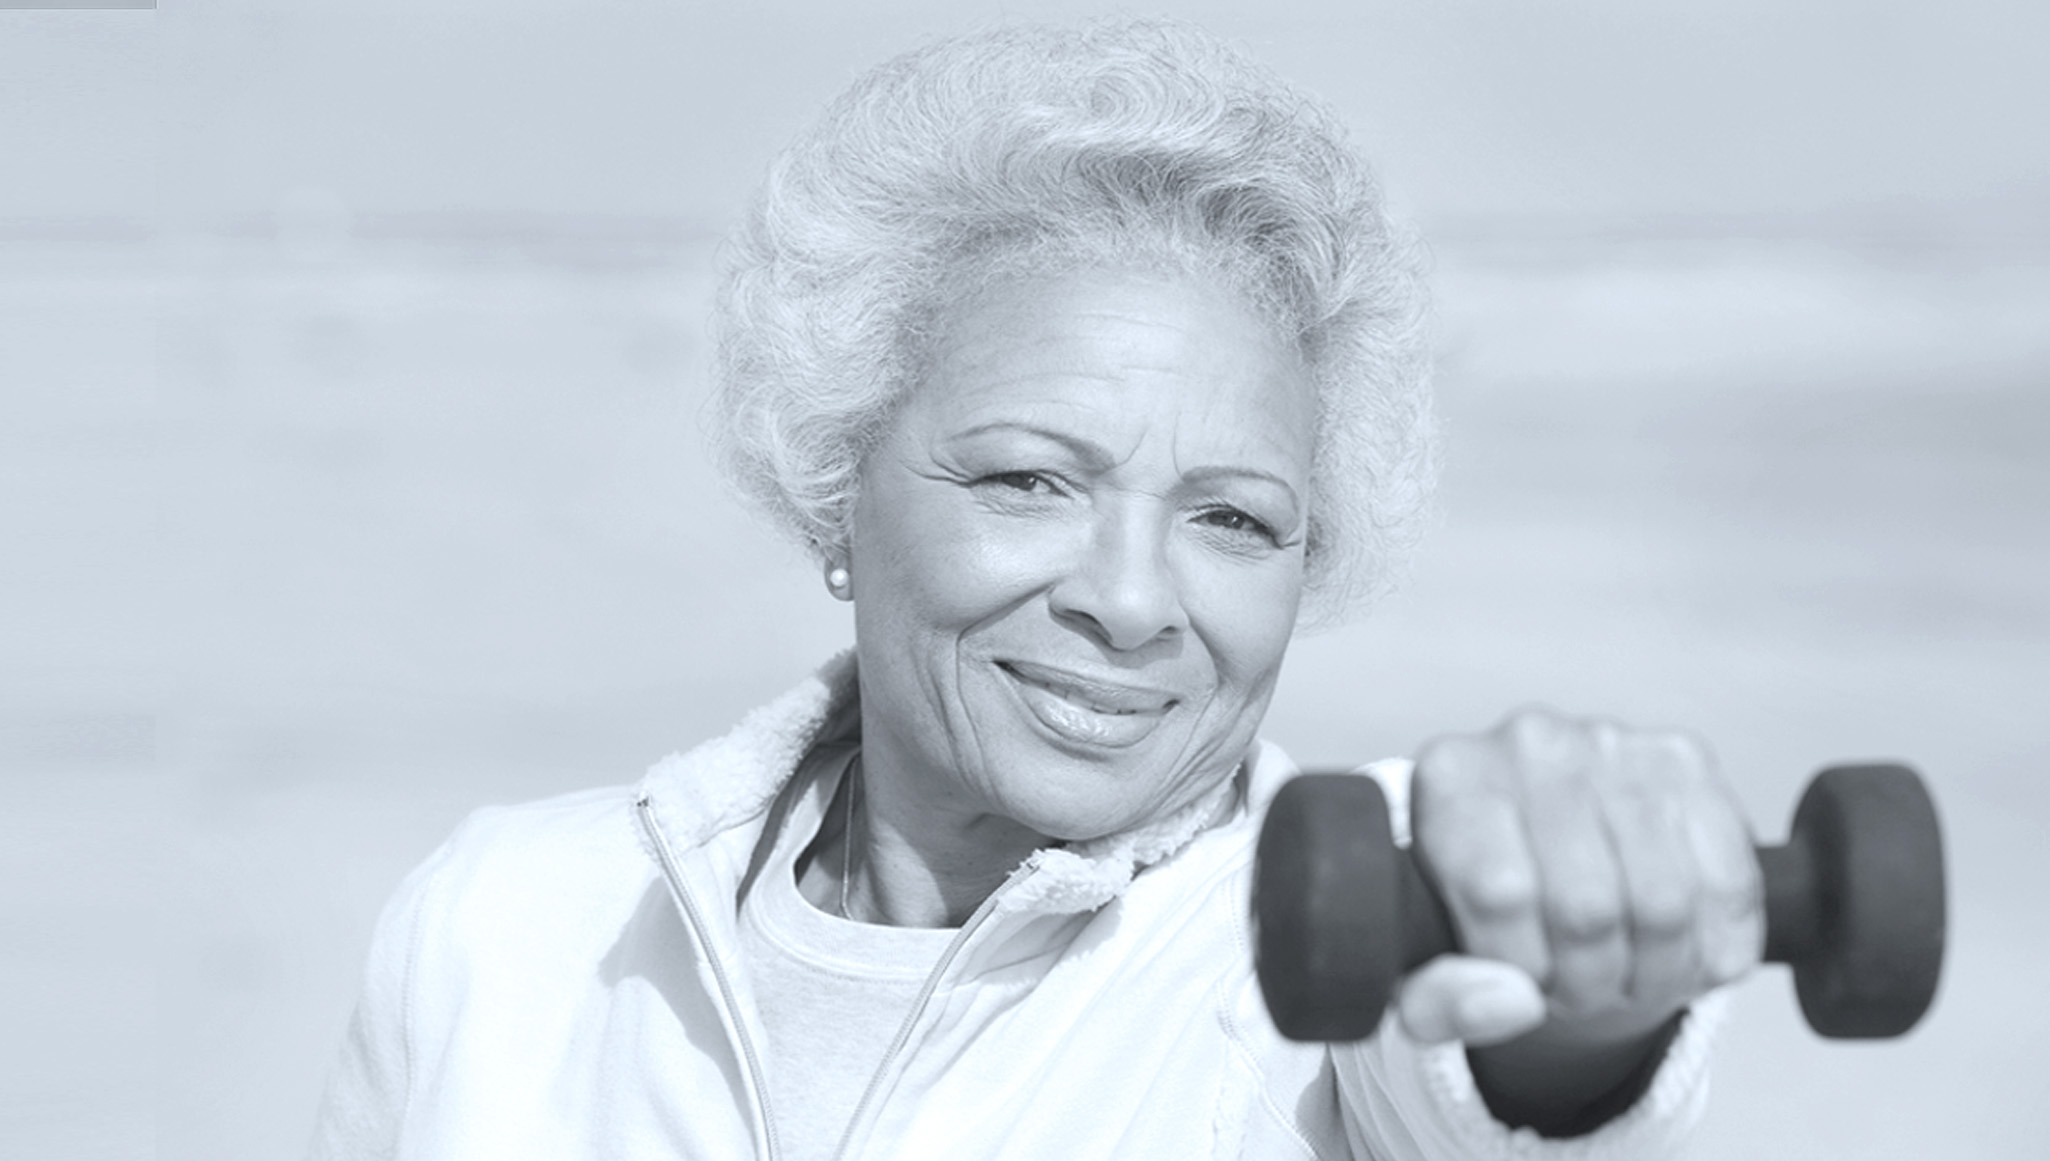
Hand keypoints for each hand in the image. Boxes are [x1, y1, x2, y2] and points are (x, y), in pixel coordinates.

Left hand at [1395, 708, 1762, 1060]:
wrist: (1546, 848)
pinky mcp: (1688, 761)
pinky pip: (1727, 887)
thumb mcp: (1434, 961)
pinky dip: (1713, 949)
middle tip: (1578, 990)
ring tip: (1623, 974)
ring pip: (1665, 905)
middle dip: (1590, 982)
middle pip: (1587, 907)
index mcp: (1450, 778)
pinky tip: (1677, 952)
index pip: (1500, 893)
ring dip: (1654, 974)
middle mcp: (1530, 744)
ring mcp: (1615, 744)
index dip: (1523, 966)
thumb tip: (1512, 1003)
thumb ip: (1443, 1000)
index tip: (1520, 979)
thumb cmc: (1482, 905)